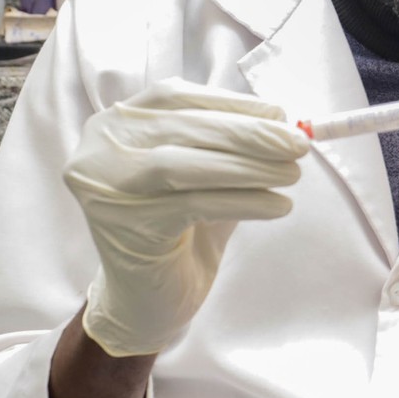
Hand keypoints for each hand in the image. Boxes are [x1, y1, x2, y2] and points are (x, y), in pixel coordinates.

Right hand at [62, 79, 309, 356]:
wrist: (148, 299)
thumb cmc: (180, 228)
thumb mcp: (205, 175)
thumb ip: (229, 143)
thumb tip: (279, 118)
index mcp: (115, 124)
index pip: (174, 98)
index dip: (229, 103)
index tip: (280, 113)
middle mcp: (100, 149)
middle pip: (183, 128)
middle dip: (248, 134)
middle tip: (298, 145)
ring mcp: (105, 188)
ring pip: (185, 165)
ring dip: (249, 167)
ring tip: (293, 174)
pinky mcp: (125, 226)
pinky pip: (193, 205)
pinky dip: (243, 201)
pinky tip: (278, 206)